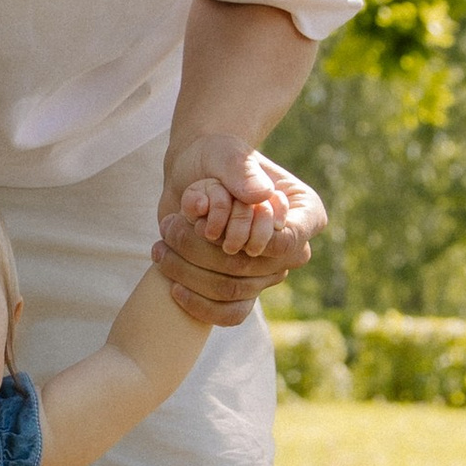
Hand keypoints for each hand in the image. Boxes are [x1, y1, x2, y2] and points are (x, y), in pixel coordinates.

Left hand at [154, 138, 322, 327]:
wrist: (195, 174)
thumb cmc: (216, 157)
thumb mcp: (225, 152)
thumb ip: (242, 170)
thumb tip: (260, 196)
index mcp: (304, 212)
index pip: (288, 239)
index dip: (250, 239)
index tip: (208, 227)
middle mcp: (291, 247)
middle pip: (254, 268)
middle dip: (204, 251)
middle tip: (169, 228)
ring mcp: (268, 271)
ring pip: (235, 290)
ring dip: (192, 273)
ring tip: (160, 248)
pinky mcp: (244, 288)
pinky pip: (231, 313)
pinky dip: (201, 305)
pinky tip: (174, 288)